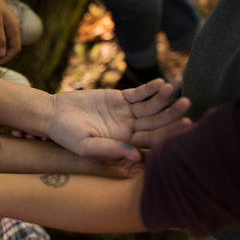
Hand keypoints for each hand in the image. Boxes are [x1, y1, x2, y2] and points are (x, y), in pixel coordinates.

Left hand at [0, 0, 20, 63]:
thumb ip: (0, 39)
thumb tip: (2, 54)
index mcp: (14, 28)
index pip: (15, 48)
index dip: (7, 57)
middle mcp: (12, 29)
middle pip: (11, 47)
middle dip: (2, 55)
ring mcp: (6, 27)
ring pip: (5, 44)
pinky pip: (0, 39)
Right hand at [45, 79, 191, 160]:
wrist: (53, 114)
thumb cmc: (66, 134)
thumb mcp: (85, 146)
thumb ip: (110, 150)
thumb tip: (137, 156)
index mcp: (124, 144)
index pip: (152, 142)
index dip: (168, 134)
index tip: (184, 126)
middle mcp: (128, 130)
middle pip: (156, 123)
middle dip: (172, 114)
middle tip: (186, 105)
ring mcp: (125, 113)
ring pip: (150, 107)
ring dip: (162, 99)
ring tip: (171, 90)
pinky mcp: (119, 98)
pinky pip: (138, 94)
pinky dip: (149, 89)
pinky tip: (160, 83)